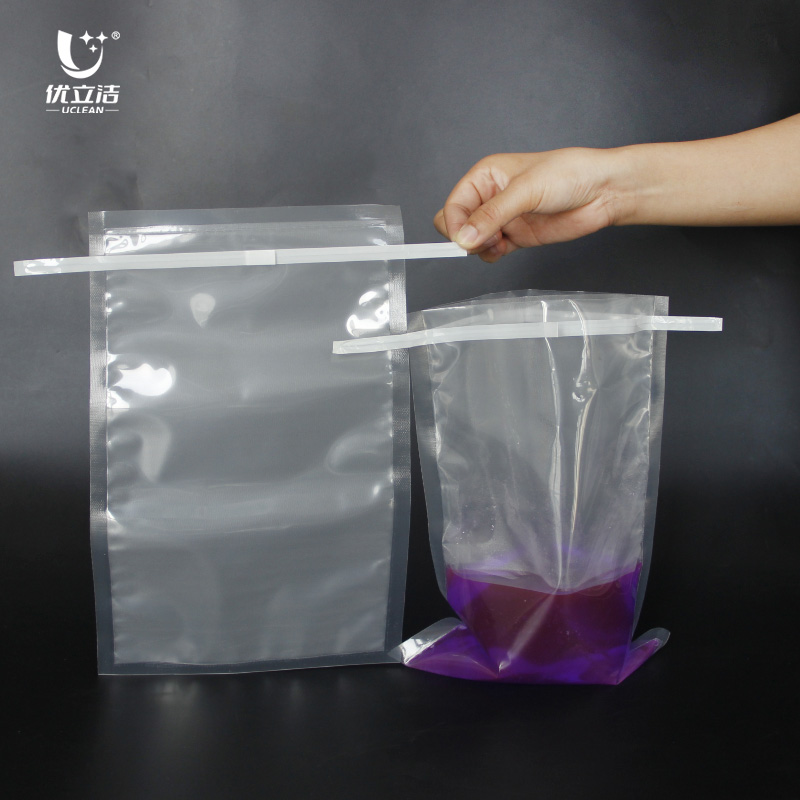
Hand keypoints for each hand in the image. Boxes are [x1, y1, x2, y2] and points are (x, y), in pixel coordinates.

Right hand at [433, 148, 628, 262]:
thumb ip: (492, 215)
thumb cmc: (569, 174)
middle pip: (456, 224)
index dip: (455, 224)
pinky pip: (489, 252)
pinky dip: (491, 255)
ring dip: (480, 247)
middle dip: (465, 237)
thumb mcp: (526, 190)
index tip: (465, 239)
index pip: (453, 205)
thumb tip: (464, 238)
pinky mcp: (515, 236)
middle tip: (486, 239)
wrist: (602, 191)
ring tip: (501, 242)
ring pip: (471, 241)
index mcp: (485, 176)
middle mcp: (490, 197)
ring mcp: (502, 219)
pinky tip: (506, 249)